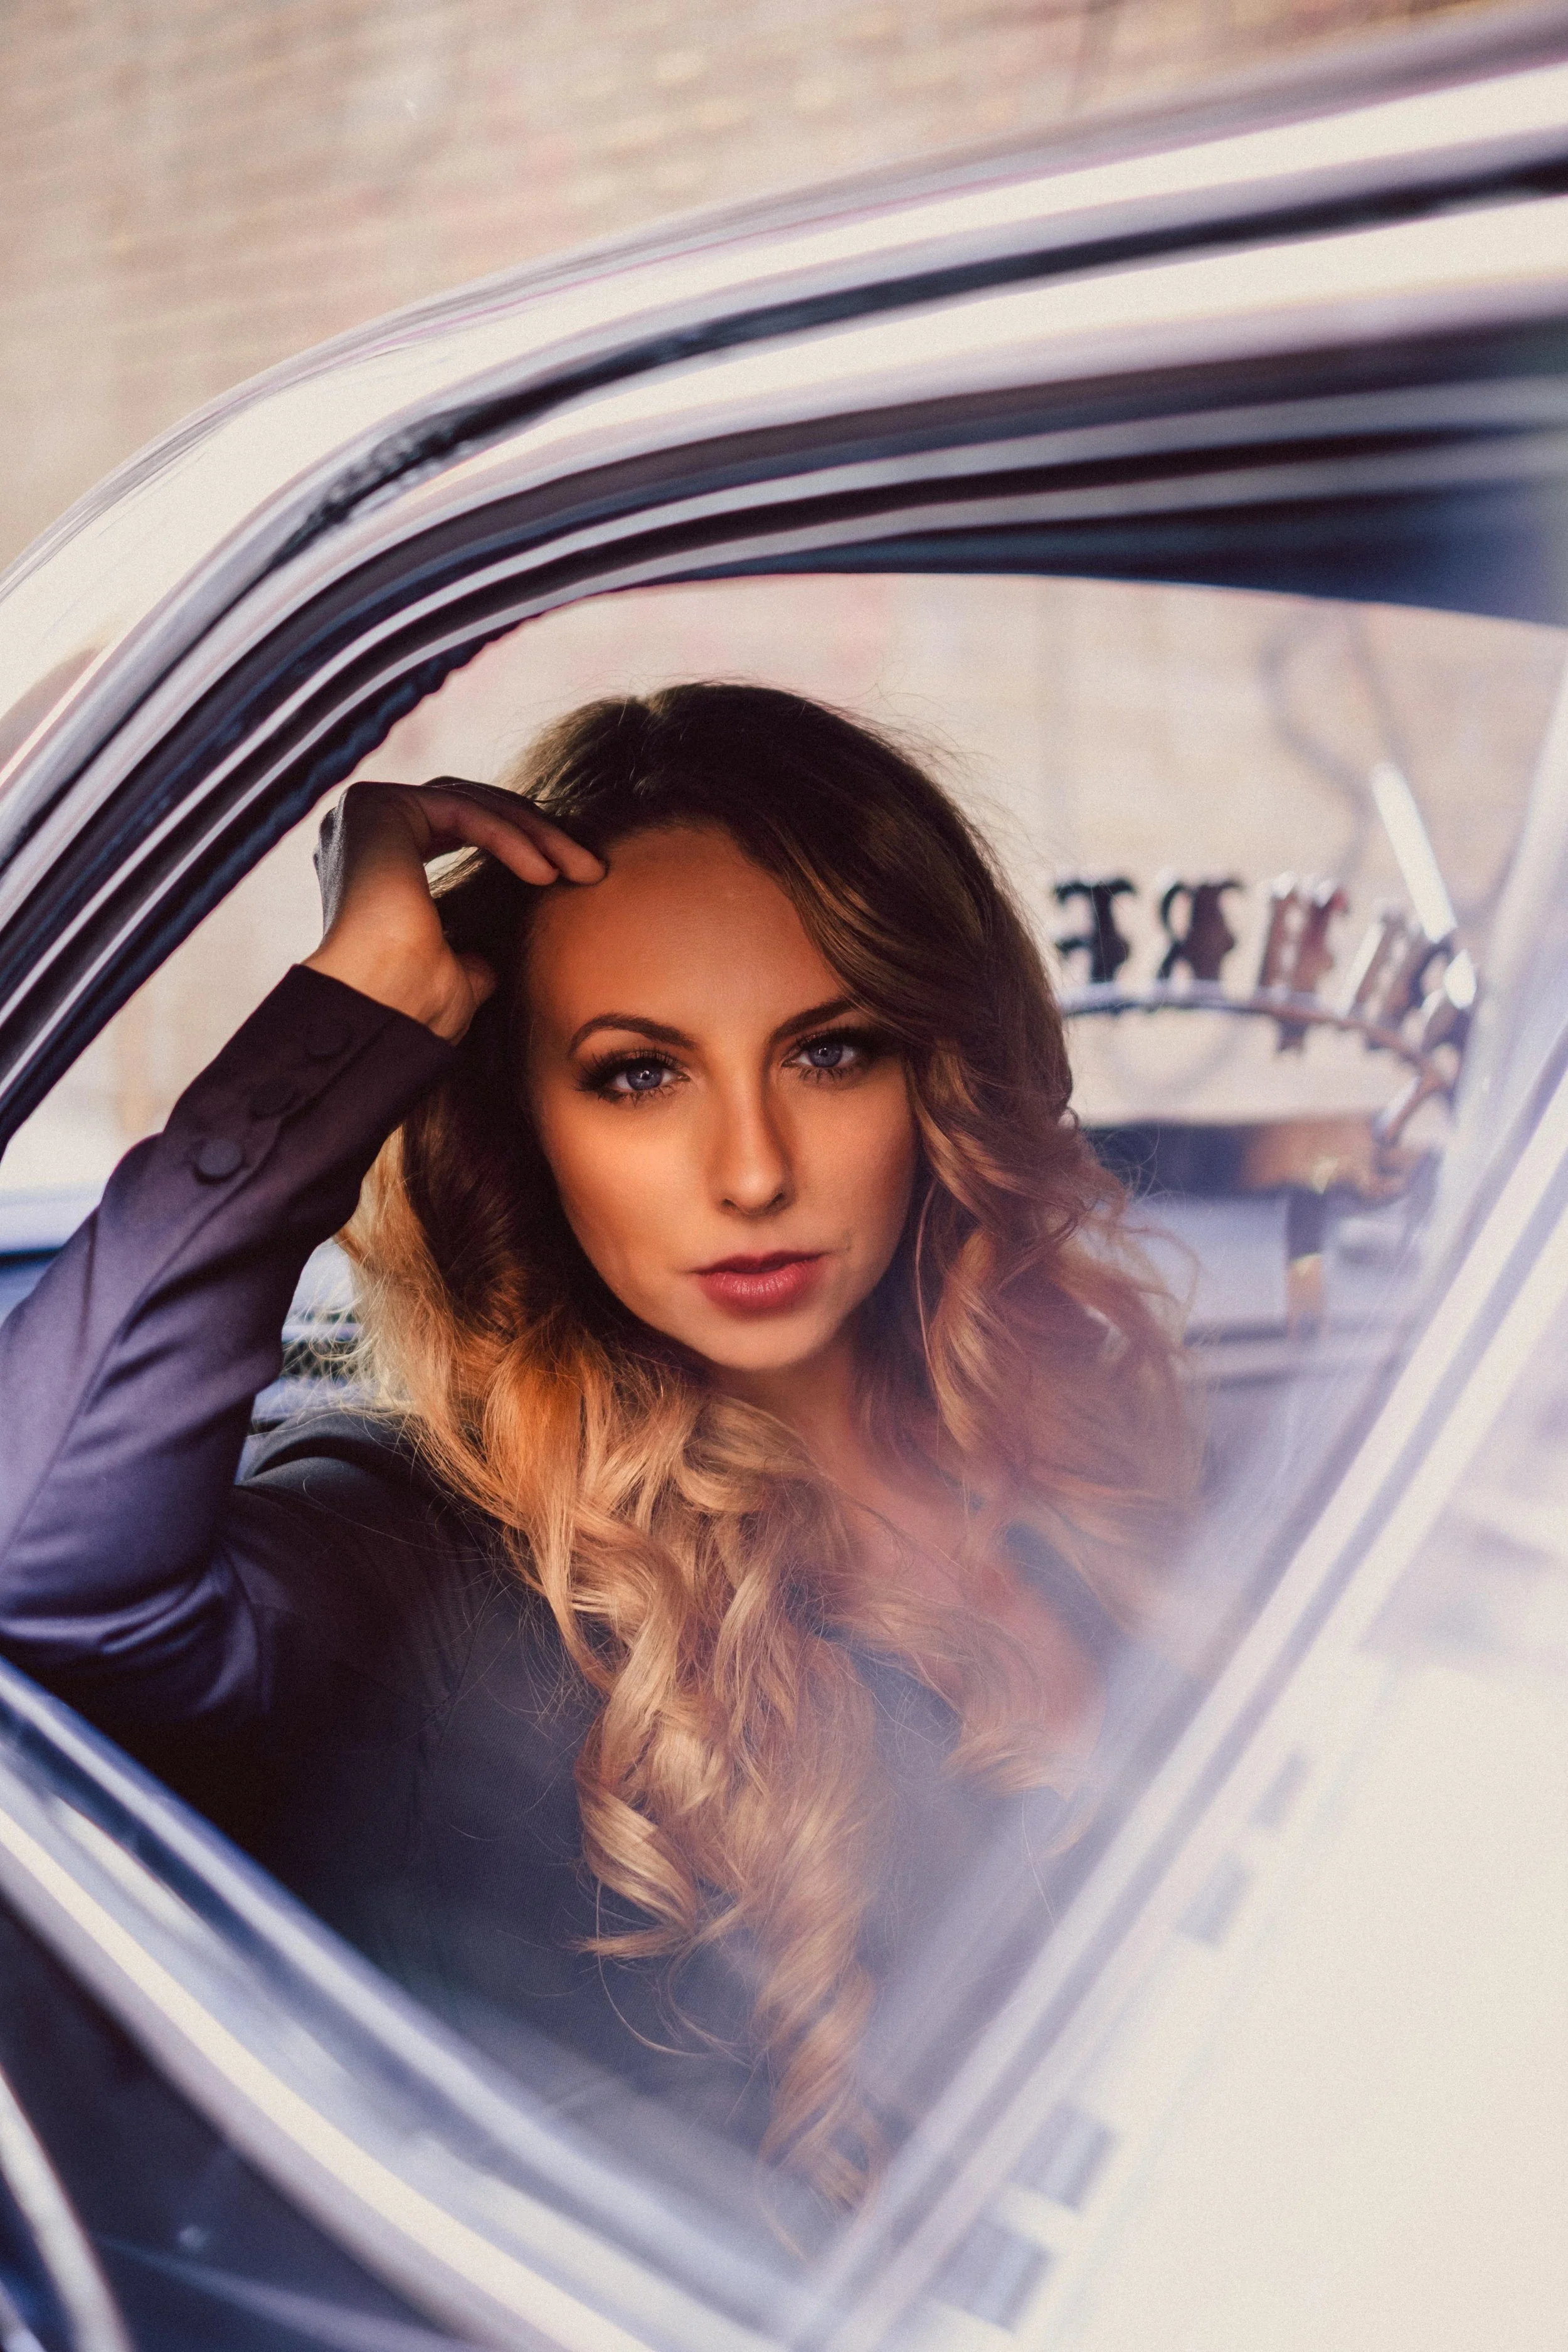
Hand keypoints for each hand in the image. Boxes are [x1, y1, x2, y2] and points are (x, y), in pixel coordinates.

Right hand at [304, 778, 604, 1040]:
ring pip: (474, 804)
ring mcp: (364, 815)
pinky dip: (509, 839)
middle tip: (591, 868)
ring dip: (536, 835)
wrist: (379, 1016)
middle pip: (474, 809)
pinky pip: (462, 812)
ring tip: (581, 870)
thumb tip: (492, 964)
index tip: (577, 877)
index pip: (464, 828)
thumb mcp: (457, 973)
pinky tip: (545, 874)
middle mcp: (364, 830)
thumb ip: (472, 954)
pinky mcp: (376, 808)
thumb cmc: (413, 1008)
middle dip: (540, 835)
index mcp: (378, 859)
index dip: (525, 845)